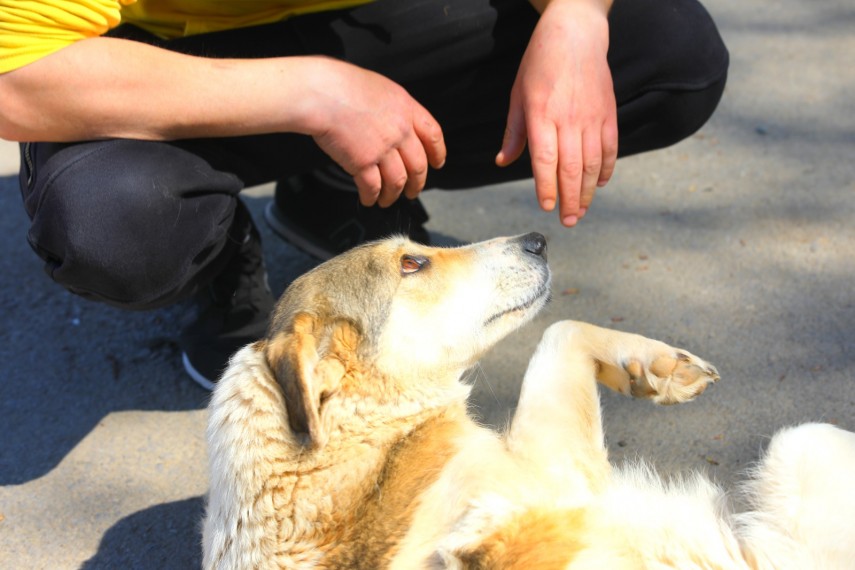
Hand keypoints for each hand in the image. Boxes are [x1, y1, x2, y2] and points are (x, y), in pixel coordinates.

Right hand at [306, 58, 445, 206]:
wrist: (320, 93)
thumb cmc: (340, 85)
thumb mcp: (379, 88)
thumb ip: (392, 109)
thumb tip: (394, 126)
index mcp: (406, 108)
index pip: (433, 135)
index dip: (437, 153)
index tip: (437, 164)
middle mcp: (400, 130)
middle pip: (418, 165)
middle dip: (417, 184)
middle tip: (412, 191)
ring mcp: (383, 148)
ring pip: (397, 181)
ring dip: (393, 195)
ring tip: (387, 200)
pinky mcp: (363, 163)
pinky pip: (373, 187)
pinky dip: (371, 197)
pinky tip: (368, 199)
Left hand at [496, 0, 616, 225]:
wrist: (575, 35)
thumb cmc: (540, 65)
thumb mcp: (518, 95)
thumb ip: (514, 133)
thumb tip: (502, 161)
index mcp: (542, 116)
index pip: (545, 160)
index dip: (547, 187)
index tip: (546, 206)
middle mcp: (569, 119)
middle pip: (572, 168)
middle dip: (569, 199)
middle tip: (568, 221)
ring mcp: (592, 117)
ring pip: (593, 163)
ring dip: (587, 191)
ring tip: (581, 210)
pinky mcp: (608, 113)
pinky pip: (610, 148)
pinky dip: (606, 169)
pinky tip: (598, 184)